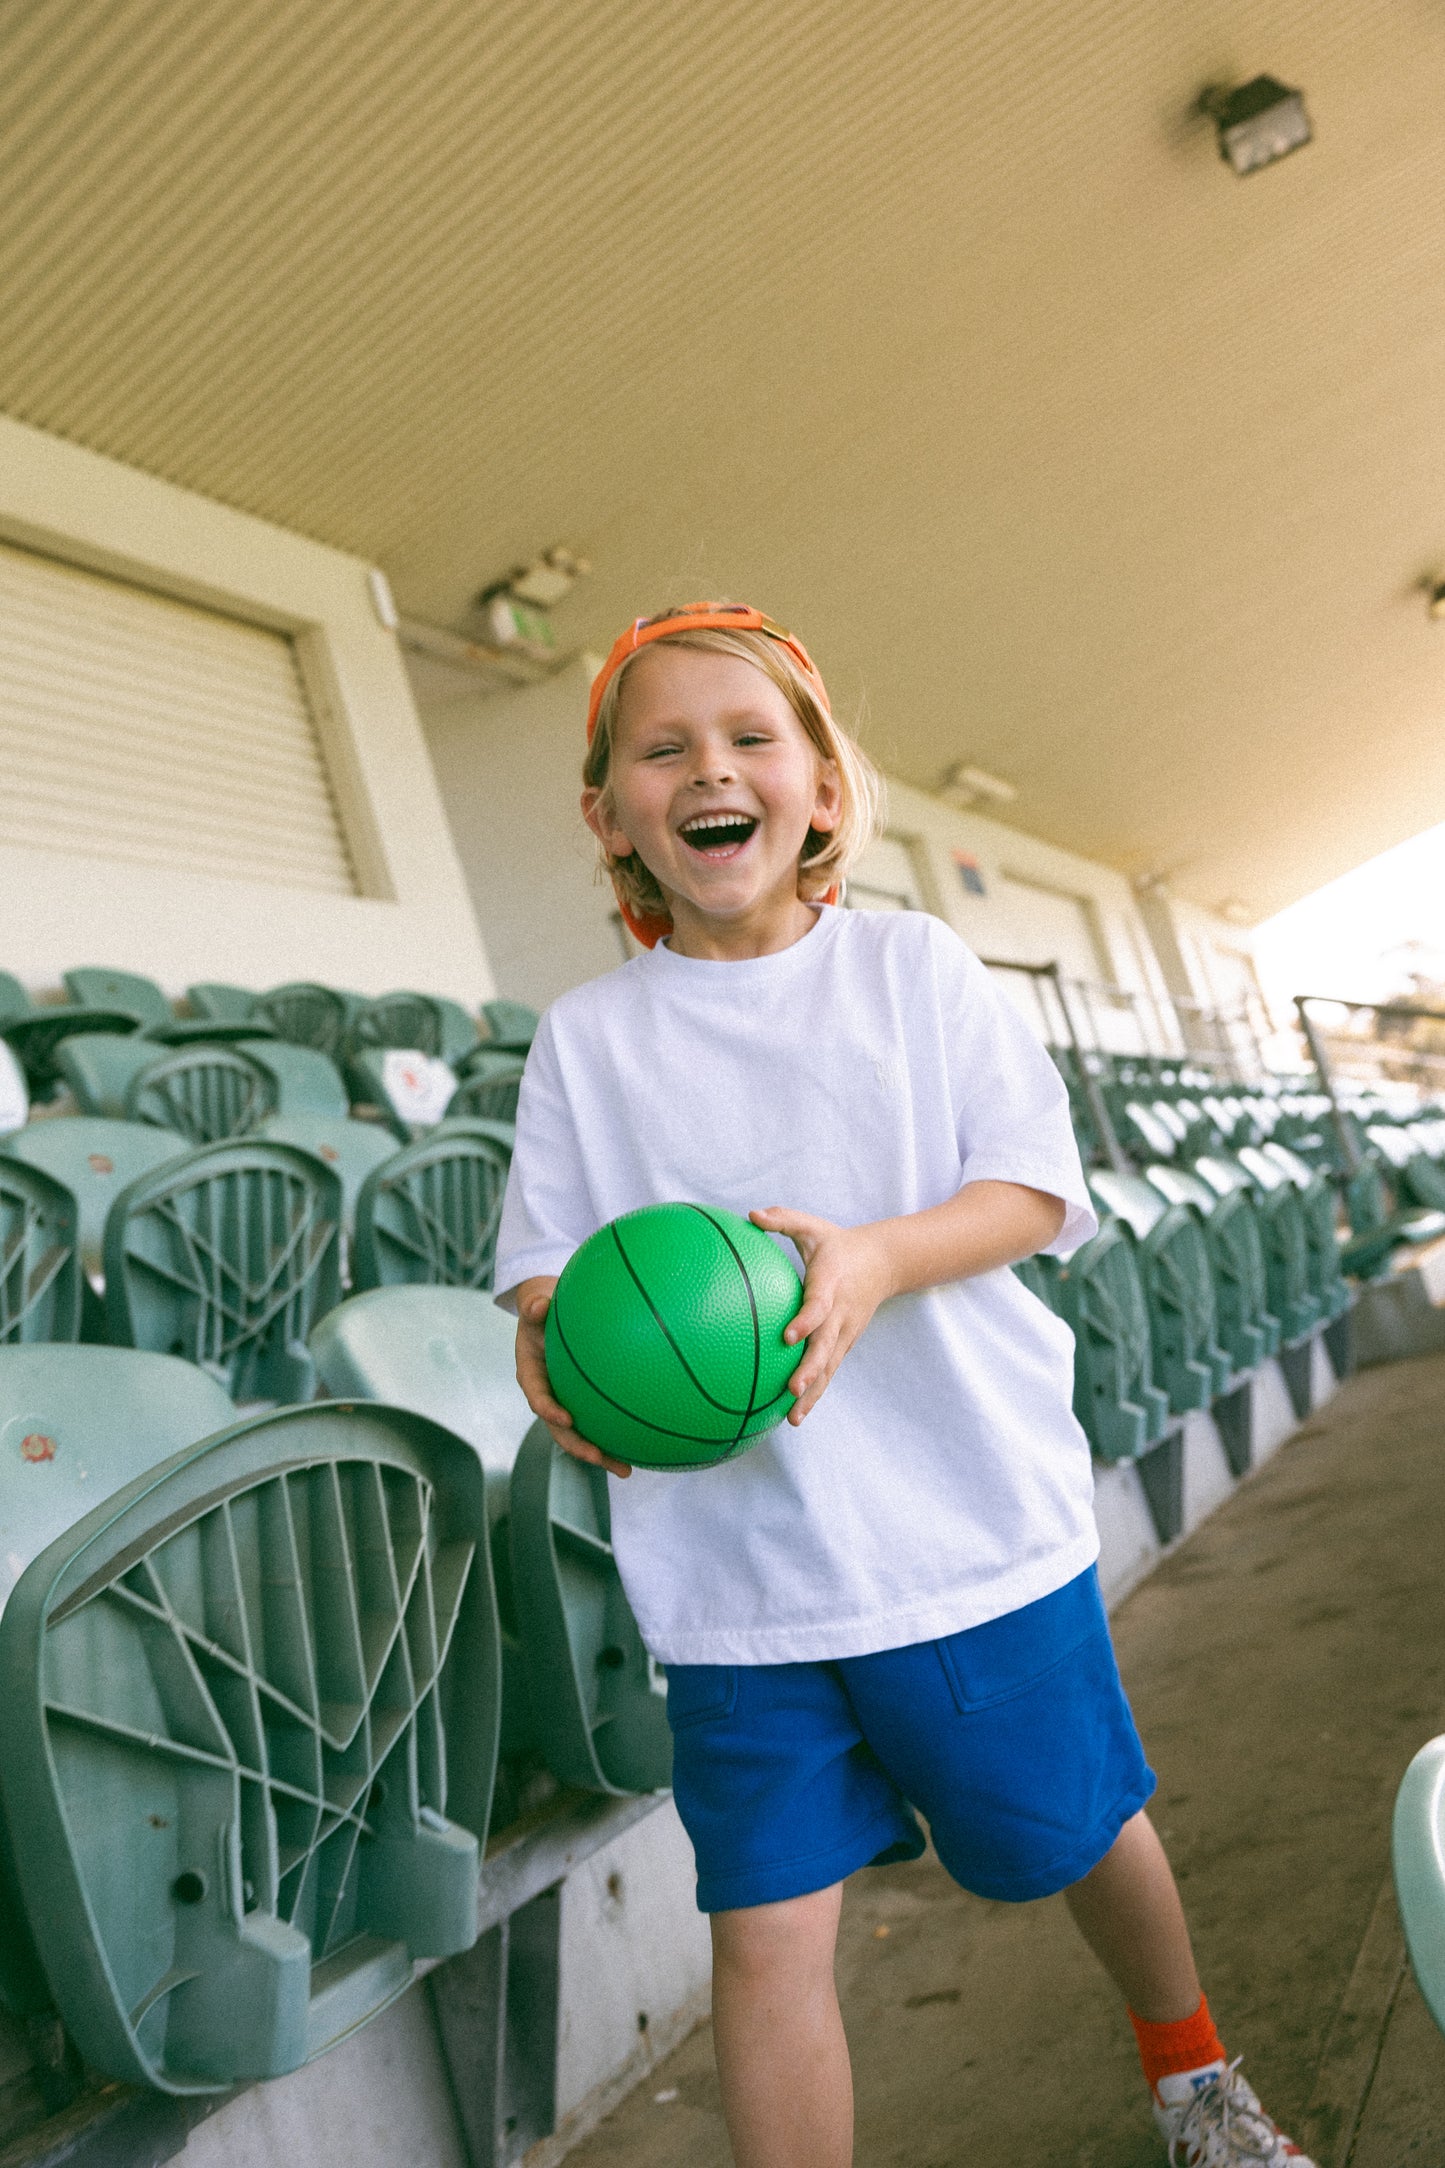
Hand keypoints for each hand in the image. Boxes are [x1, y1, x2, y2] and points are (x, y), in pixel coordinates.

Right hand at [514, 1277, 632, 1476]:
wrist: (549, 1313)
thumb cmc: (544, 1308)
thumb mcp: (535, 1304)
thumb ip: (535, 1306)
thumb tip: (538, 1305)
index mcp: (532, 1376)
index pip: (537, 1397)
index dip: (548, 1410)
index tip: (564, 1418)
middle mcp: (548, 1395)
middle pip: (560, 1429)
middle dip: (578, 1446)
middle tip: (597, 1457)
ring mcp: (566, 1403)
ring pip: (581, 1434)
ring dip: (601, 1454)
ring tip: (626, 1470)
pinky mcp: (582, 1404)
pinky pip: (599, 1422)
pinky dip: (617, 1436)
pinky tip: (642, 1449)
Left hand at [747, 1208, 896, 1422]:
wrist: (882, 1263)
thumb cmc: (835, 1245)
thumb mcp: (812, 1227)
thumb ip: (783, 1220)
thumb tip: (750, 1215)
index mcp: (831, 1285)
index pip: (818, 1306)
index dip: (805, 1321)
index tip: (787, 1336)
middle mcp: (840, 1314)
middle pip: (826, 1346)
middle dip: (810, 1369)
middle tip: (792, 1388)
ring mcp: (844, 1333)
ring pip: (828, 1367)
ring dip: (813, 1392)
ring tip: (793, 1418)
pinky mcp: (843, 1345)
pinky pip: (828, 1372)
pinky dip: (815, 1394)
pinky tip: (794, 1416)